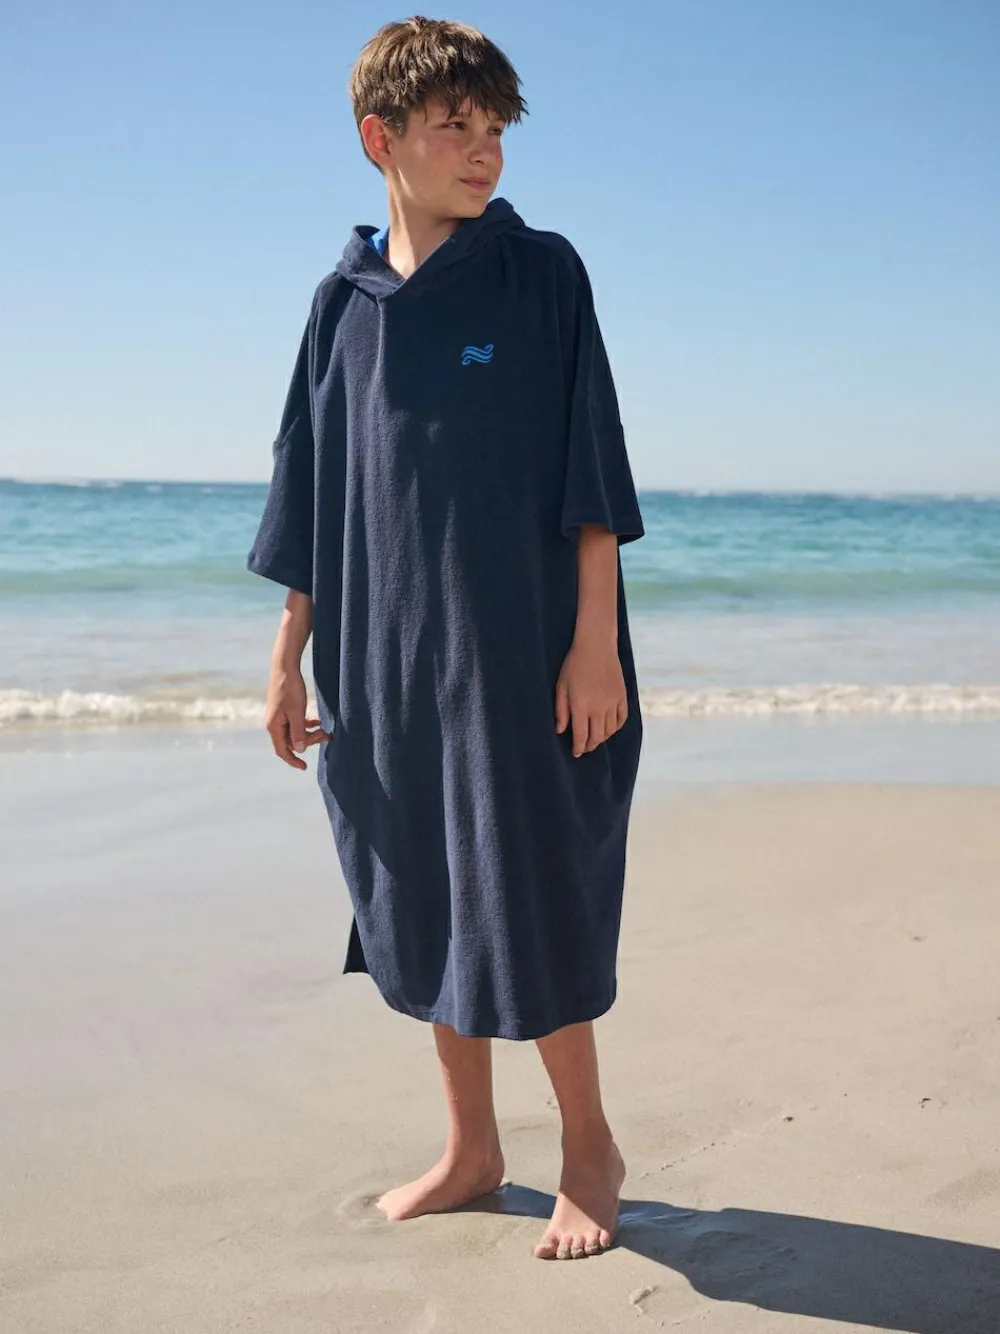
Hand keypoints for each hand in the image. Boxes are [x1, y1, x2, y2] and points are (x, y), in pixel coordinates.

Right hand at [265, 659, 328, 769]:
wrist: (285, 667)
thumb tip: (300, 750)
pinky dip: (307, 725)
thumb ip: (298, 732)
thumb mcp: (297, 712)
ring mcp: (280, 716)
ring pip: (295, 732)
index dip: (293, 760)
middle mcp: (275, 723)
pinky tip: (317, 722)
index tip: (305, 767)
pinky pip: (296, 723)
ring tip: (325, 729)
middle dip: (309, 742)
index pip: (282, 750)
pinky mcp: (286, 709)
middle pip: (291, 742)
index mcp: (274, 726)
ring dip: (310, 733)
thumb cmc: (290, 689)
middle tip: (326, 735)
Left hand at [554, 637, 627, 757]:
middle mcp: (598, 708)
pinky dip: (615, 727)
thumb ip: (561, 710)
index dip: (578, 747)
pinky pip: (621, 719)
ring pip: (609, 730)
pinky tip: (609, 728)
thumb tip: (560, 730)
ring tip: (595, 739)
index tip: (576, 753)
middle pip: (597, 737)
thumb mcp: (561, 686)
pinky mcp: (622, 696)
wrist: (596, 646)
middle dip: (590, 746)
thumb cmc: (574, 664)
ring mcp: (612, 702)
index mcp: (581, 706)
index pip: (581, 736)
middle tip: (585, 748)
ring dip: (602, 738)